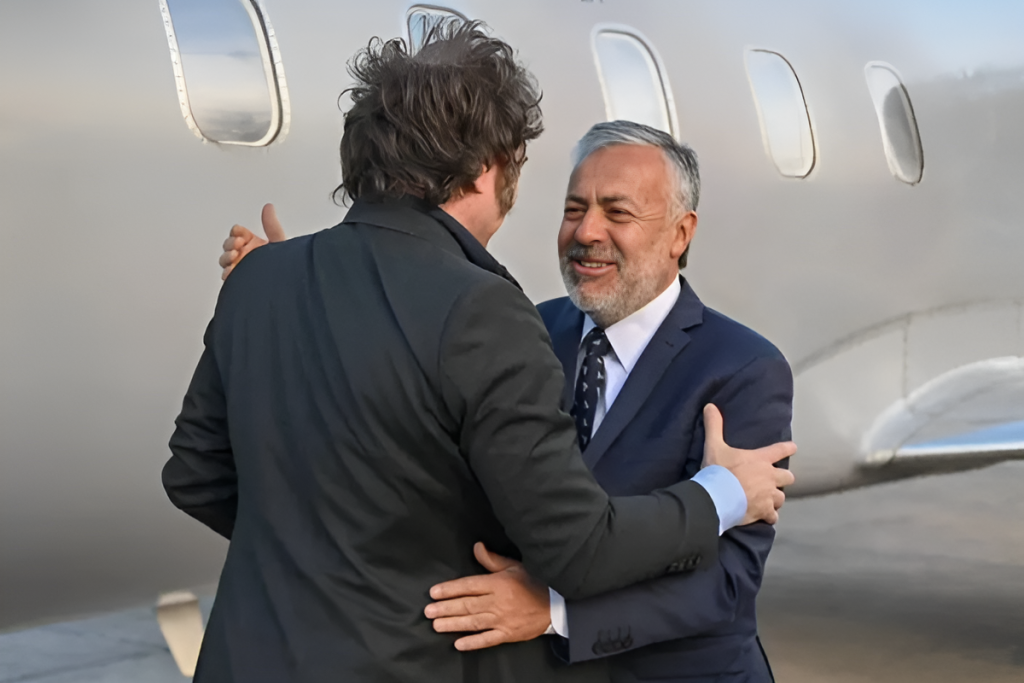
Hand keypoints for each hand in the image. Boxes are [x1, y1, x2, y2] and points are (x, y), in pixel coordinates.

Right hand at [219, 203, 287, 279]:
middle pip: (228, 244)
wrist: (287, 285)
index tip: (241, 234)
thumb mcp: (279, 243)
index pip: (238, 232)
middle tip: (238, 244)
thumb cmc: (285, 265)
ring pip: (224, 260)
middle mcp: (245, 254)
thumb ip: (272, 226)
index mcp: (253, 243)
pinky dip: (227, 273)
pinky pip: (227, 276)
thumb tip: (268, 207)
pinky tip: (231, 272)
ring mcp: (240, 268)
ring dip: (226, 256)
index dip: (237, 232)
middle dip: (230, 242)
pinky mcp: (238, 280)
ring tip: (233, 256)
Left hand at [425, 542, 550, 650]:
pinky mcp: (507, 634)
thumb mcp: (514, 567)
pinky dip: (473, 642)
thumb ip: (492, 559)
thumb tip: (476, 547)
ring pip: (473, 622)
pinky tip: (458, 644)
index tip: (434, 592)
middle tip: (428, 611)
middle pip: (468, 605)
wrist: (553, 607)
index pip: (470, 586)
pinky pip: (487, 640)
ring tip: (436, 625)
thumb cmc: (532, 584)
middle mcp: (498, 602)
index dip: (450, 589)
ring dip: (453, 624)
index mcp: (499, 583)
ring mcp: (502, 620)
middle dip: (446, 608)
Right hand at [701, 404, 795, 525]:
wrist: (718, 496)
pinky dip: (769, 516)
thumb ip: (714, 426)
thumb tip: (710, 405)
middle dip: (783, 479)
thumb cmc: (719, 470)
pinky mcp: (765, 511)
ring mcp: (769, 495)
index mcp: (760, 459)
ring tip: (768, 500)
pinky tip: (765, 517)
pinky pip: (773, 516)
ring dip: (775, 498)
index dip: (787, 448)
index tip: (794, 447)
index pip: (779, 450)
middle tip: (774, 481)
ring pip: (781, 497)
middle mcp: (769, 477)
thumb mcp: (714, 446)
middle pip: (788, 477)